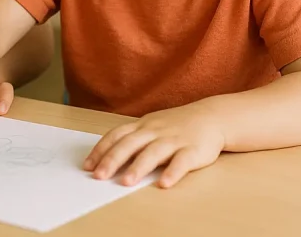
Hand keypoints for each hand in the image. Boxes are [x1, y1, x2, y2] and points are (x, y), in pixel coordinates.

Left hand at [84, 103, 225, 187]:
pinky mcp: (193, 150)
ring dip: (139, 167)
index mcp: (143, 126)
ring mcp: (174, 139)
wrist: (212, 116)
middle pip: (130, 144)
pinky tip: (164, 184)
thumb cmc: (176, 125)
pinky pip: (182, 161)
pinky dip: (173, 172)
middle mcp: (155, 131)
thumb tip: (106, 156)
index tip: (88, 166)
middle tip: (99, 176)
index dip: (101, 150)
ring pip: (154, 152)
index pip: (117, 135)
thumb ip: (133, 139)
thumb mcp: (151, 126)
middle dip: (113, 160)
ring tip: (126, 182)